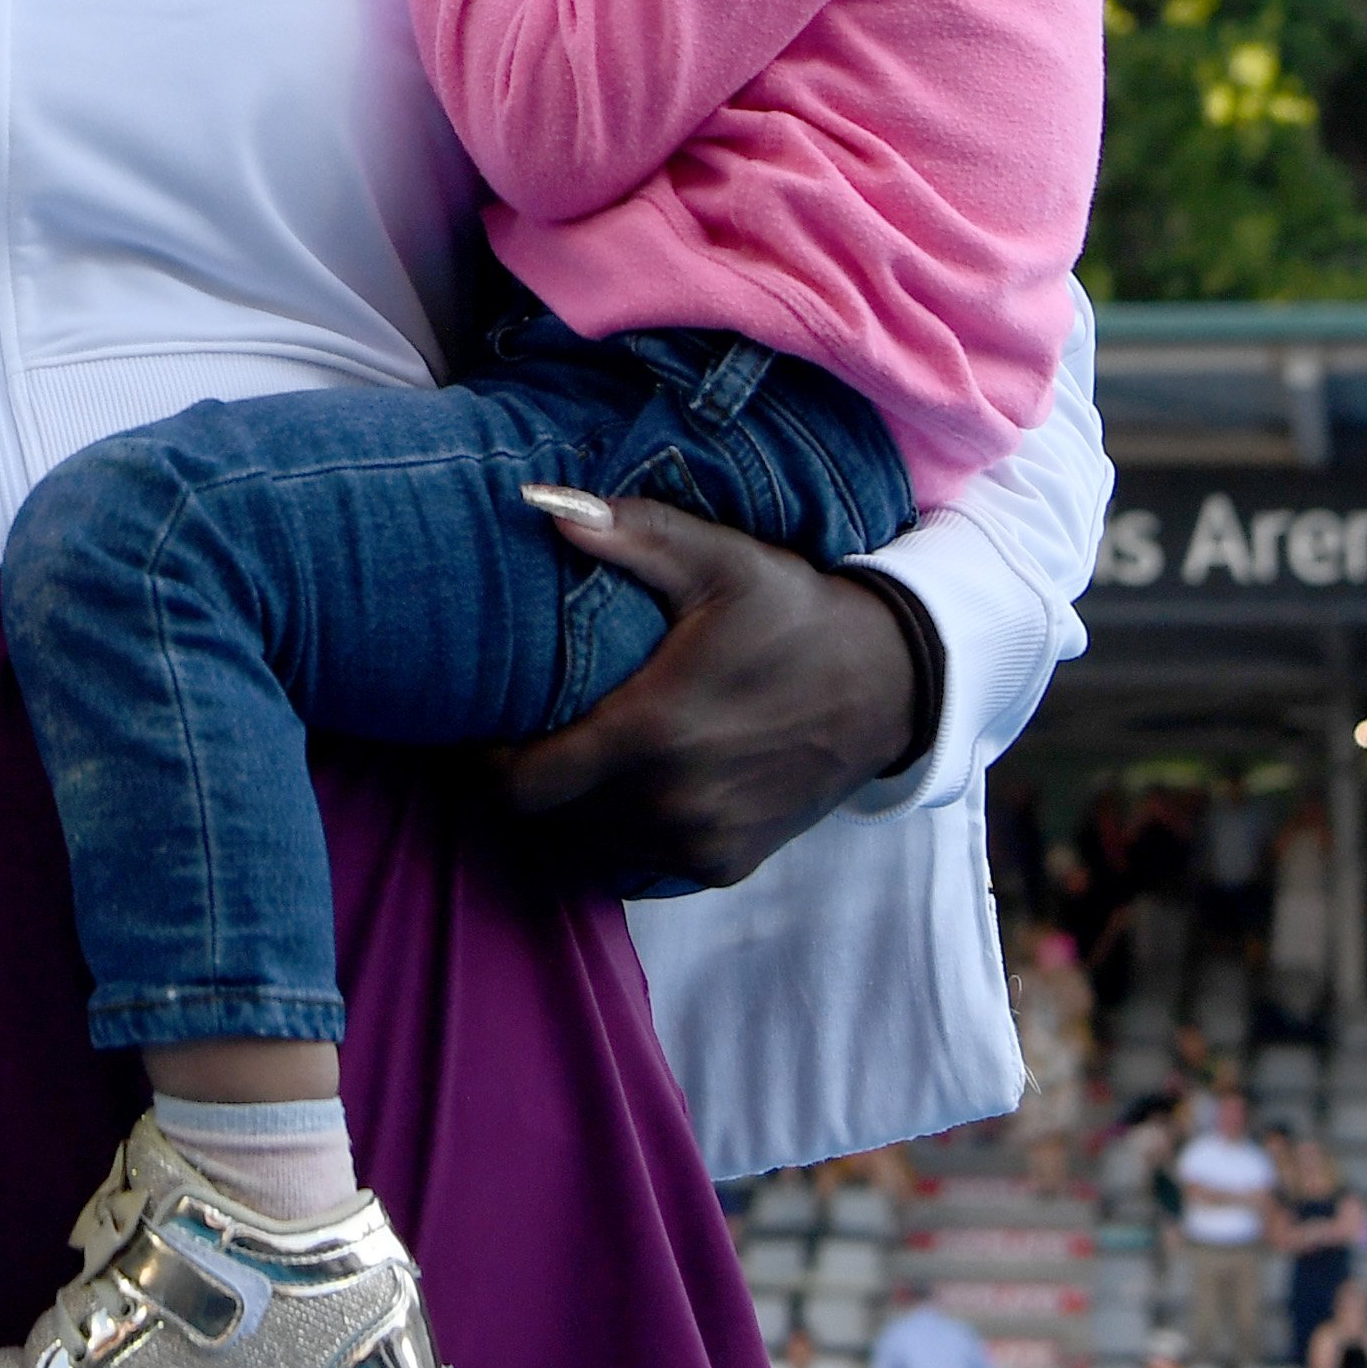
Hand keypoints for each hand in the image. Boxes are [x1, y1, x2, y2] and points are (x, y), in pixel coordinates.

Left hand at [487, 492, 921, 891]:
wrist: (889, 685)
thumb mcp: (719, 560)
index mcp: (652, 734)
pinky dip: (617, 830)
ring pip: (587, 844)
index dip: (484, 763)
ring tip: (567, 750)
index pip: (520, 784)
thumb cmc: (793, 613)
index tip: (477, 724)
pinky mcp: (723, 865)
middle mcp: (669, 804)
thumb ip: (630, 533)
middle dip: (520, 778)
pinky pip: (636, 862)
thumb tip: (540, 502)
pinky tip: (626, 780)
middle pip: (546, 817)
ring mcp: (698, 843)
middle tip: (513, 730)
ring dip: (569, 807)